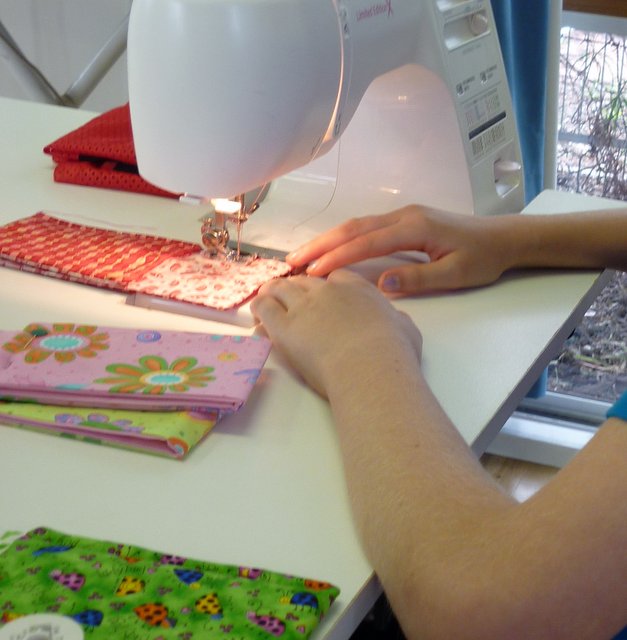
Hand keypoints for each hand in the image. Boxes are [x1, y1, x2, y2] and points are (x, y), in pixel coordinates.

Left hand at [250, 270, 421, 397]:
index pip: (335, 276)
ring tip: (266, 301)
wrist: (371, 367)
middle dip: (295, 288)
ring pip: (279, 288)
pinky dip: (258, 309)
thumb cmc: (394, 352)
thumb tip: (395, 322)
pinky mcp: (283, 326)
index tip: (324, 298)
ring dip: (272, 293)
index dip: (326, 286)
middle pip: (303, 281)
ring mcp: (302, 306)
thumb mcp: (406, 328)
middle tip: (289, 299)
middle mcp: (327, 291)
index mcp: (357, 288)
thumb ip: (395, 319)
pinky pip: (263, 307)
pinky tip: (257, 317)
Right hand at [286, 205, 515, 295]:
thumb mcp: (456, 274)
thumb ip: (419, 279)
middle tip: (292, 261)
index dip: (337, 257)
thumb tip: (382, 283)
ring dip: (328, 239)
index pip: (366, 243)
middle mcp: (404, 215)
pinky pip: (366, 227)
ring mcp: (404, 215)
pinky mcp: (405, 220)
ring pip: (357, 224)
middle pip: (353, 227)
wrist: (503, 238)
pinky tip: (331, 248)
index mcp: (415, 227)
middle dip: (321, 244)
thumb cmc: (482, 258)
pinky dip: (344, 237)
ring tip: (303, 256)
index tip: (313, 273)